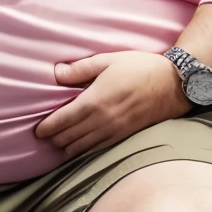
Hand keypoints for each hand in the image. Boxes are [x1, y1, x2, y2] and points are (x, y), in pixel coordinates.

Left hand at [34, 51, 185, 158]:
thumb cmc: (140, 68)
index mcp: (95, 101)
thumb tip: (56, 72)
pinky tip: (78, 149)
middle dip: (54, 138)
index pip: (62, 121)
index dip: (46, 127)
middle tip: (45, 135)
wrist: (173, 85)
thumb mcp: (108, 60)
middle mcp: (102, 121)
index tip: (37, 130)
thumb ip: (80, 69)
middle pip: (68, 137)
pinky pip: (97, 150)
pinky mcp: (123, 137)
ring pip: (81, 148)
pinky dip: (83, 151)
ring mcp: (113, 131)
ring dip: (67, 146)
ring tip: (58, 142)